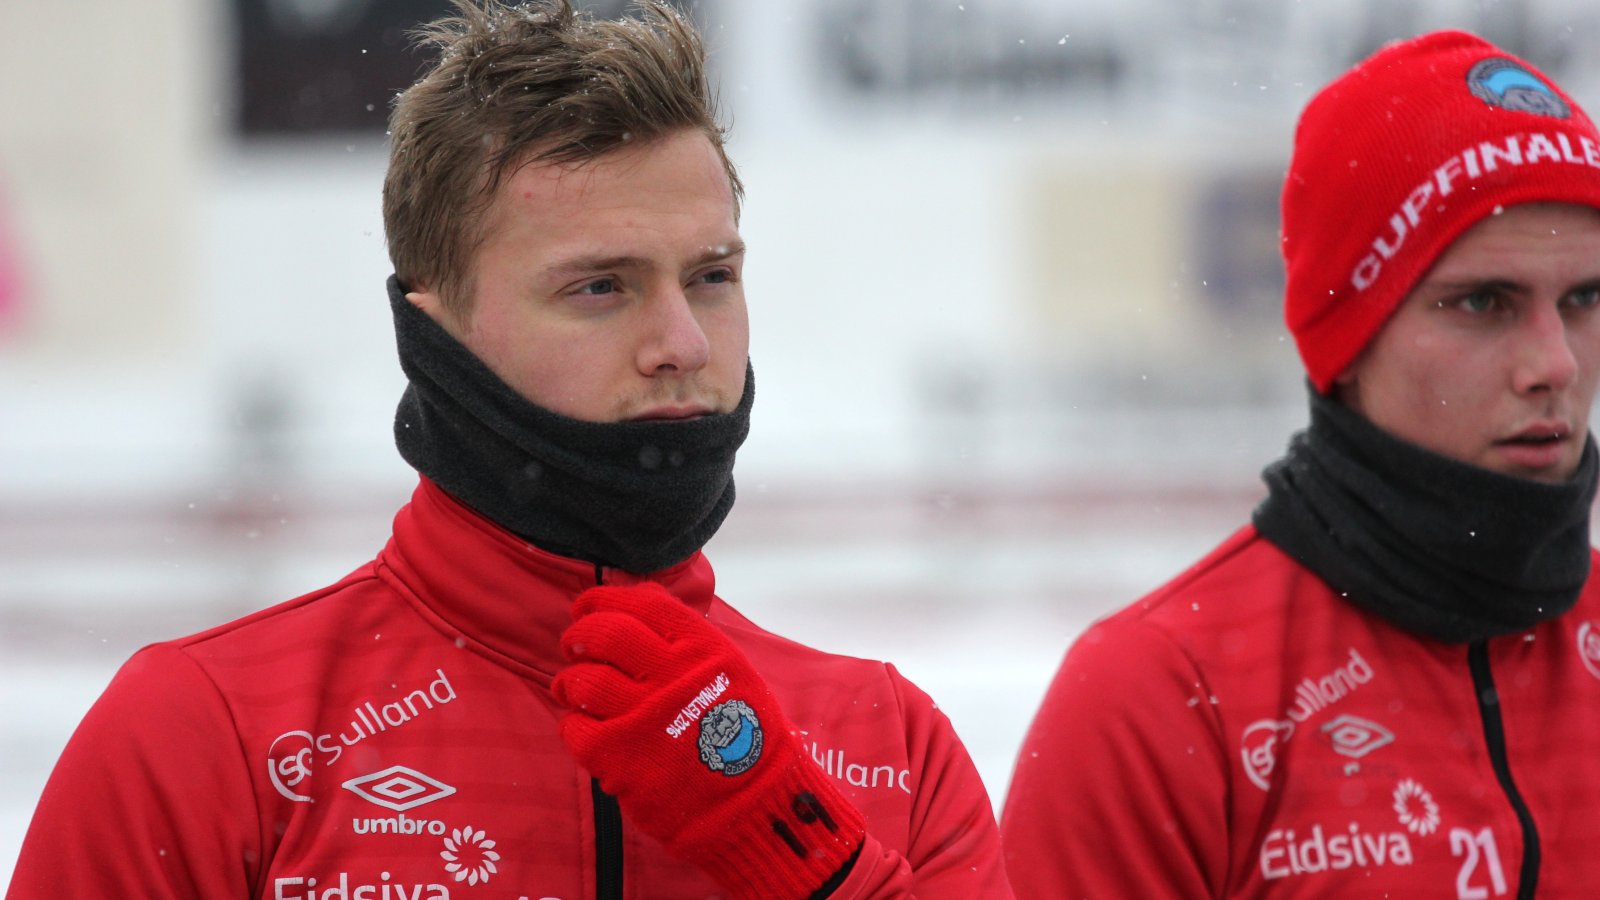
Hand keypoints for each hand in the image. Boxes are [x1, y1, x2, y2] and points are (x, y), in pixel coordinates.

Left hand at [552, 583, 864, 897]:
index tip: (588, 606)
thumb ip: (686, 637)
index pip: (641, 603)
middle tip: (575, 643)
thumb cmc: (742, 737)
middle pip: (605, 632)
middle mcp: (674, 675)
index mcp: (704, 648)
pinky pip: (574, 728)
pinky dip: (573, 725)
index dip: (604, 599)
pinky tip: (587, 729)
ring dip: (569, 681)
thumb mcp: (731, 671)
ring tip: (573, 689)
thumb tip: (637, 597)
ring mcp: (644, 717)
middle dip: (580, 633)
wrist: (753, 806)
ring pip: (581, 680)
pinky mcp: (619, 758)